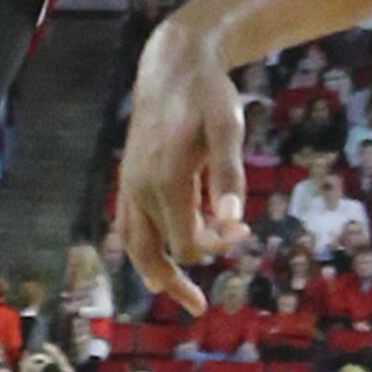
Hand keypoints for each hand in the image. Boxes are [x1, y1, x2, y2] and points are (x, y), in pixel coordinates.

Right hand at [110, 13, 248, 310]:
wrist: (173, 63)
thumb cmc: (207, 94)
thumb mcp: (228, 128)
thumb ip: (229, 175)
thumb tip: (235, 219)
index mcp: (166, 181)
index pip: (188, 243)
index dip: (217, 246)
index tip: (243, 228)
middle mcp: (140, 188)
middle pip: (151, 255)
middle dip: (175, 283)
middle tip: (198, 308)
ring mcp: (129, 182)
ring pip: (134, 243)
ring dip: (155, 270)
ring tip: (174, 289)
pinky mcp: (128, 175)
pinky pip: (129, 223)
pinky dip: (143, 245)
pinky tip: (160, 250)